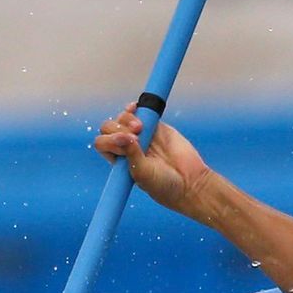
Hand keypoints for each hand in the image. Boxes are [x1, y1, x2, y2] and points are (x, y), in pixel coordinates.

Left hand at [94, 104, 212, 214]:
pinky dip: (133, 108)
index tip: (122, 146)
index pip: (103, 144)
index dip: (108, 141)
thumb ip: (131, 154)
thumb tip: (120, 136)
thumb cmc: (163, 184)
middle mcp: (127, 146)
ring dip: (126, 119)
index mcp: (119, 160)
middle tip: (134, 137)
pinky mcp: (155, 125)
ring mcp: (141, 135)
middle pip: (110, 128)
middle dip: (117, 129)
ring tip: (140, 128)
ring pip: (122, 118)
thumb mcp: (142, 173)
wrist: (189, 181)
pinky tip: (134, 107)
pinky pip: (139, 112)